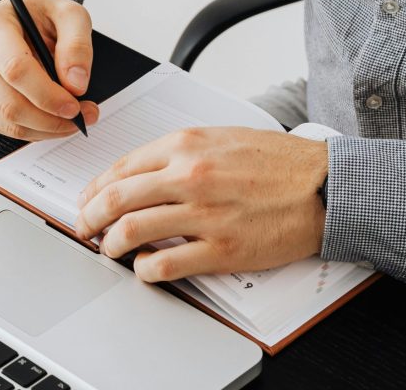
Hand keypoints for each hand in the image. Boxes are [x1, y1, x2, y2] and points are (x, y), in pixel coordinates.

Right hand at [0, 0, 98, 139]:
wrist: (18, 16)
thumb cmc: (40, 13)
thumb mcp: (68, 14)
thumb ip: (77, 44)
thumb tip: (76, 85)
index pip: (15, 69)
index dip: (47, 94)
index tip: (74, 105)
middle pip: (8, 102)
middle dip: (50, 118)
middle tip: (82, 116)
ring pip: (4, 120)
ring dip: (44, 127)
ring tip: (72, 118)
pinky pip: (0, 126)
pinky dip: (31, 129)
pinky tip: (51, 118)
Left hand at [75, 126, 327, 281]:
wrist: (321, 184)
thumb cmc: (275, 160)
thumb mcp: (220, 136)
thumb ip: (179, 151)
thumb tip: (141, 171)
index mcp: (186, 145)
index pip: (122, 167)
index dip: (95, 187)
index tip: (87, 199)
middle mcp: (188, 176)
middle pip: (116, 198)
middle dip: (90, 216)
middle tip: (84, 227)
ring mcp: (203, 214)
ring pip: (132, 231)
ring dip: (111, 245)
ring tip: (110, 249)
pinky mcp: (221, 249)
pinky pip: (165, 264)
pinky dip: (145, 269)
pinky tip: (145, 267)